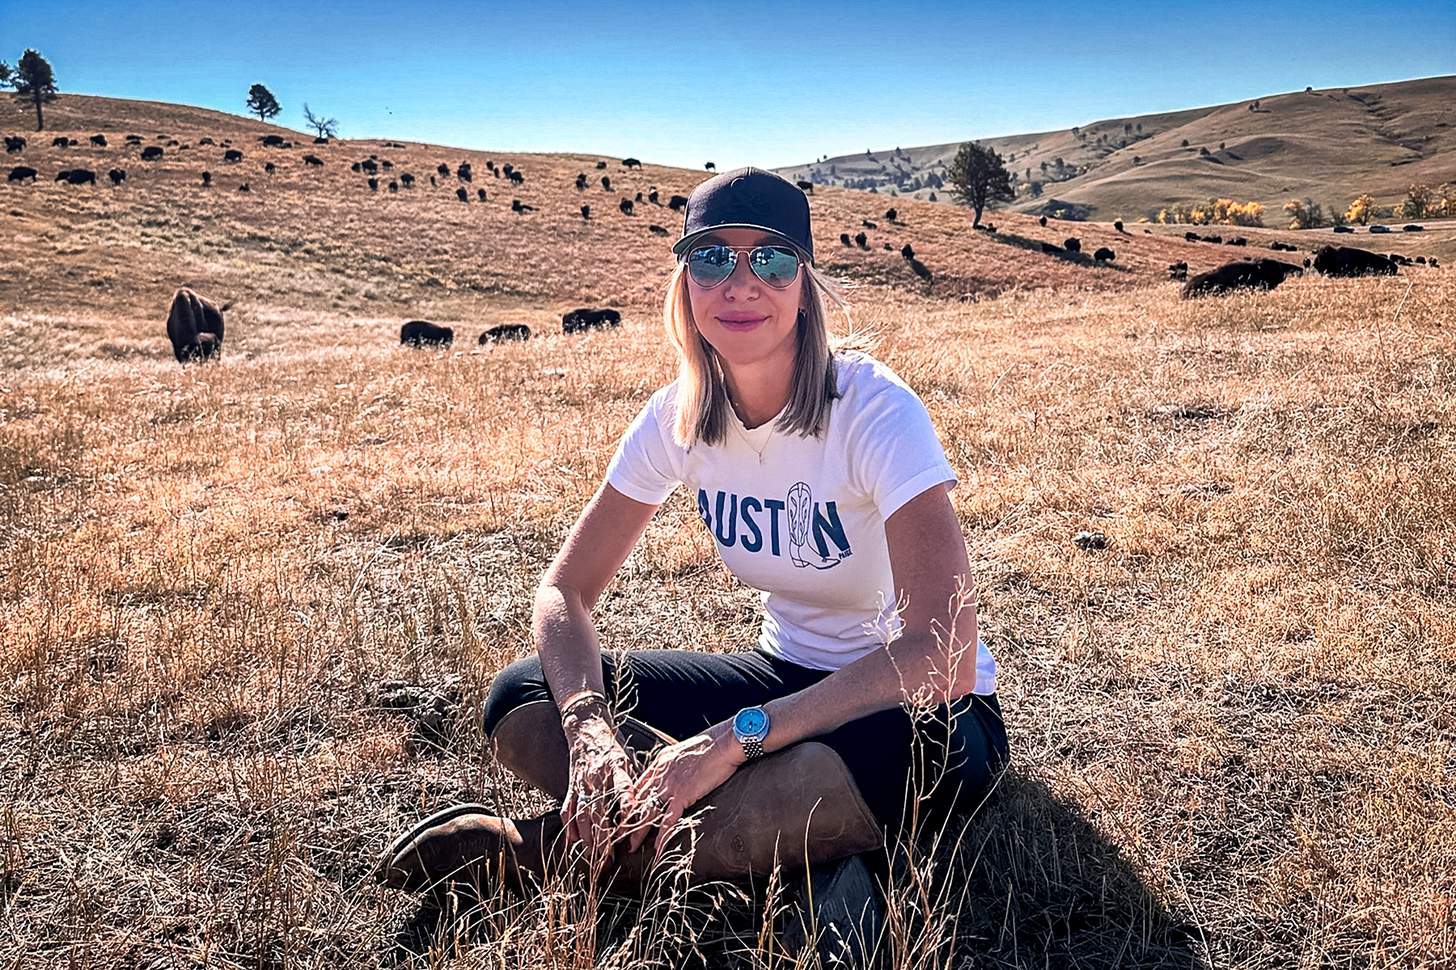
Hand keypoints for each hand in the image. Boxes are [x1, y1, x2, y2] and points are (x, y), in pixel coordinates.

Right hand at [562, 712, 638, 860]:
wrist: (586, 730)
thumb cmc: (612, 749)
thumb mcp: (628, 760)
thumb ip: (633, 783)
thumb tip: (647, 806)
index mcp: (616, 768)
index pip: (623, 789)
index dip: (627, 808)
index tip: (631, 827)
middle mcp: (597, 777)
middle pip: (599, 811)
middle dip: (604, 837)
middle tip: (610, 859)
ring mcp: (581, 783)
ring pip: (582, 814)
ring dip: (588, 837)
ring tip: (594, 856)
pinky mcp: (571, 786)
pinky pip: (568, 810)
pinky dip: (570, 827)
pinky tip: (574, 842)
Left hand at [618, 725, 743, 855]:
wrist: (724, 743)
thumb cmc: (711, 744)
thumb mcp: (684, 751)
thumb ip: (675, 764)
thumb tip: (677, 772)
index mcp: (660, 763)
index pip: (639, 786)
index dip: (631, 803)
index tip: (626, 814)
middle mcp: (660, 774)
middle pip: (638, 802)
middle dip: (628, 820)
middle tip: (619, 835)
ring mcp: (670, 785)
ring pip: (648, 813)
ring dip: (638, 832)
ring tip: (631, 846)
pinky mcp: (683, 795)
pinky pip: (668, 820)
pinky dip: (662, 836)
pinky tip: (657, 848)